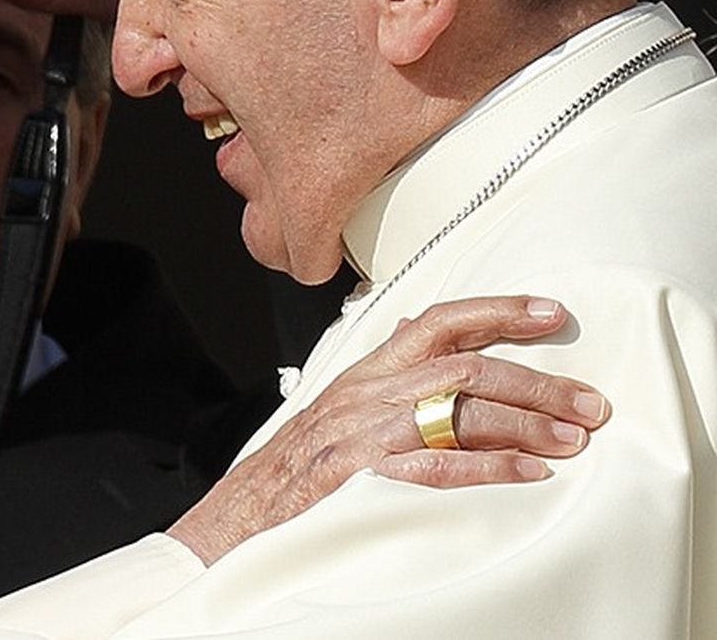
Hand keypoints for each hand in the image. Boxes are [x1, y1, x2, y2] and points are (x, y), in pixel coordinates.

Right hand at [168, 296, 611, 564]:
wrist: (241, 518)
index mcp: (364, 375)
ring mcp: (364, 433)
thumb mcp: (335, 410)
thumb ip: (380, 375)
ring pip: (458, 407)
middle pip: (464, 366)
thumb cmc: (293, 471)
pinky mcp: (362, 476)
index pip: (434, 322)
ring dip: (526, 422)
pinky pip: (437, 463)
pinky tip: (529, 473)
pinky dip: (490, 466)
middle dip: (537, 381)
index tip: (551, 313)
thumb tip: (415, 327)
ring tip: (573, 439)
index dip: (495, 311)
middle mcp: (366, 395)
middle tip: (589, 402)